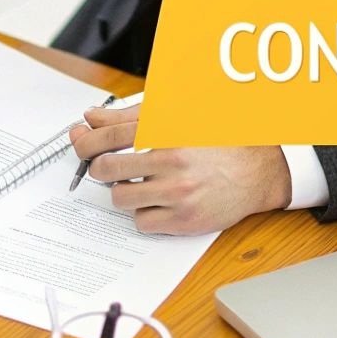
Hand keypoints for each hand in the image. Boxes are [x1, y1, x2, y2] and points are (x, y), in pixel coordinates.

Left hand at [68, 104, 291, 235]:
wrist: (256, 171)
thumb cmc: (216, 142)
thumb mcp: (176, 117)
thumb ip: (131, 115)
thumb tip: (92, 117)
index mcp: (167, 130)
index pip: (109, 135)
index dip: (85, 139)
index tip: (80, 140)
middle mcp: (171, 160)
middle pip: (106, 168)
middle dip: (99, 167)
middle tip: (105, 166)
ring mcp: (177, 192)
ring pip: (120, 197)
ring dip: (122, 191)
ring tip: (137, 184)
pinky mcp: (184, 219)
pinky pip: (142, 222)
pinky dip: (143, 213)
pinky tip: (156, 202)